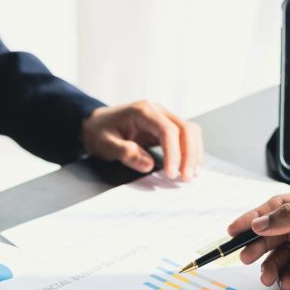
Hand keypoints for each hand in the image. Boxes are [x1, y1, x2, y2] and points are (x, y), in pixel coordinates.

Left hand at [82, 101, 203, 180]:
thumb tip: (148, 165)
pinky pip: (185, 137)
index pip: (167, 130)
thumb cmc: (99, 132)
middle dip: (189, 155)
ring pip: (190, 132)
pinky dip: (190, 152)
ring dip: (193, 154)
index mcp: (143, 111)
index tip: (171, 174)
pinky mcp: (166, 128)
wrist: (96, 124)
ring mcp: (164, 118)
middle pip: (185, 129)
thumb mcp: (105, 144)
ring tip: (189, 175)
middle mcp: (158, 111)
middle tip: (186, 178)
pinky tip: (188, 167)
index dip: (173, 153)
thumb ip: (125, 152)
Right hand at [227, 188, 289, 289]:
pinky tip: (289, 283)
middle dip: (259, 245)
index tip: (234, 230)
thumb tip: (261, 222)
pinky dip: (288, 277)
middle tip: (244, 258)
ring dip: (272, 265)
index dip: (254, 218)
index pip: (279, 207)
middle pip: (277, 232)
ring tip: (267, 277)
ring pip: (283, 254)